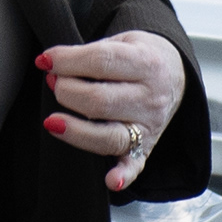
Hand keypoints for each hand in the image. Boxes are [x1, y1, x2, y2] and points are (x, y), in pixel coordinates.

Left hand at [40, 29, 183, 192]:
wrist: (175, 74)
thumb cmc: (139, 56)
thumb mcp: (121, 41)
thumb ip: (89, 52)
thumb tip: (51, 64)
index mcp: (146, 62)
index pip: (100, 62)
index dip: (66, 61)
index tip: (46, 61)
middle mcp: (150, 96)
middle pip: (100, 101)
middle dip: (66, 92)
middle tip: (54, 84)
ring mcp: (148, 125)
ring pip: (110, 136)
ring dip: (75, 131)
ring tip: (52, 121)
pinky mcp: (146, 148)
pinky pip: (135, 166)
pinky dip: (123, 175)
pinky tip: (110, 180)